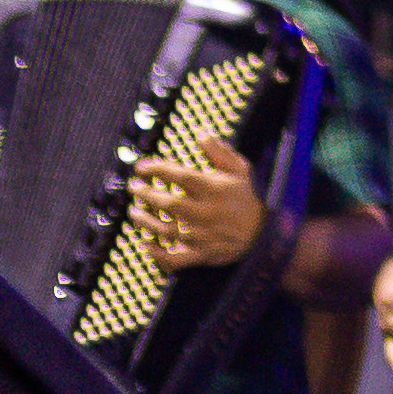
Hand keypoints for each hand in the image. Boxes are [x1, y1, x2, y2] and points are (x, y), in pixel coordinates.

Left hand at [134, 156, 272, 275]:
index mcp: (214, 189)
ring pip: (166, 231)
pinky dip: (156, 254)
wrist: (259, 232)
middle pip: (169, 204)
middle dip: (146, 194)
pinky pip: (173, 259)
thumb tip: (201, 134)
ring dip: (145, 221)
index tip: (141, 166)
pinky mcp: (199, 254)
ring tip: (133, 212)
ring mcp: (201, 236)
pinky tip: (146, 244)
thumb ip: (220, 151)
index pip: (181, 176)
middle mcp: (205, 212)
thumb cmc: (245, 197)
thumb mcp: (239, 168)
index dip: (158, 170)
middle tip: (133, 187)